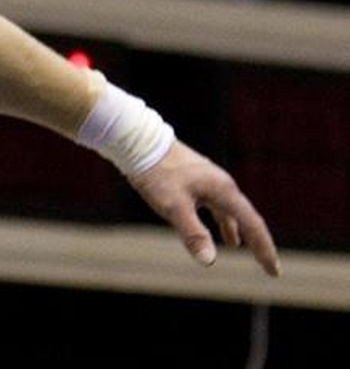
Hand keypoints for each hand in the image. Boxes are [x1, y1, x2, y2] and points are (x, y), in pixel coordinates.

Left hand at [129, 141, 279, 275]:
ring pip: (233, 211)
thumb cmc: (156, 173)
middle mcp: (223, 184)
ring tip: (247, 251)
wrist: (140, 143)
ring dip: (242, 232)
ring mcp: (211, 181)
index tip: (274, 272)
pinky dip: (225, 222)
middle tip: (270, 268)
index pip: (252, 224)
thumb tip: (209, 261)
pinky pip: (219, 206)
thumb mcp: (173, 207)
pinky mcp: (197, 180)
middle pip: (248, 218)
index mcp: (223, 190)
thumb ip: (193, 233)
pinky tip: (225, 235)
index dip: (264, 249)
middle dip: (259, 243)